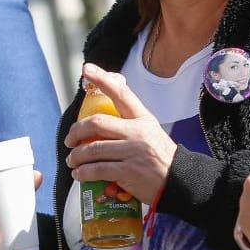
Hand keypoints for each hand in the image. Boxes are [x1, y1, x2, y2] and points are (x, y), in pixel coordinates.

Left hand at [64, 63, 175, 203]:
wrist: (179, 180)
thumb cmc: (161, 157)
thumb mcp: (150, 133)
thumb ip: (129, 127)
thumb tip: (99, 126)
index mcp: (143, 119)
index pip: (121, 93)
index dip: (102, 79)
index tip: (87, 69)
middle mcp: (138, 132)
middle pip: (97, 122)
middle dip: (77, 131)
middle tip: (70, 140)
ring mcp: (133, 152)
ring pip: (93, 149)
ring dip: (76, 156)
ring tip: (72, 161)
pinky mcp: (128, 172)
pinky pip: (97, 170)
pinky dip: (83, 173)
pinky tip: (80, 174)